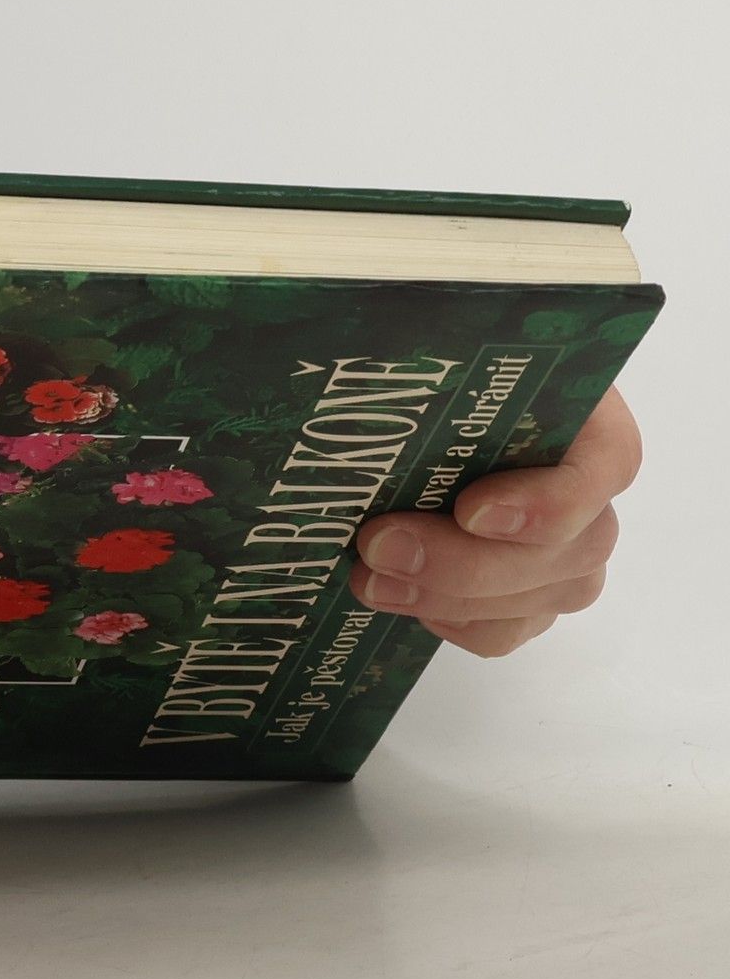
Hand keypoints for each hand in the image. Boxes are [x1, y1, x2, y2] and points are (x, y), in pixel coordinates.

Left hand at [351, 387, 640, 657]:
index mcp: (577, 409)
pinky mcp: (527, 591)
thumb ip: (420, 361)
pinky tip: (403, 599)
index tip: (471, 511)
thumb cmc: (418, 367)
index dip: (552, 500)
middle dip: (468, 563)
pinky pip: (510, 629)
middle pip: (574, 546)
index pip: (608, 462)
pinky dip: (456, 623)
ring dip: (452, 598)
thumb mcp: (426, 349)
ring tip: (369, 578)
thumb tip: (370, 379)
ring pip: (545, 596)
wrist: (400, 409)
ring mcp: (564, 546)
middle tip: (378, 546)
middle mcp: (584, 484)